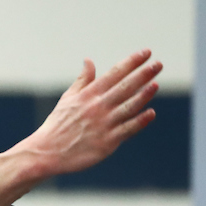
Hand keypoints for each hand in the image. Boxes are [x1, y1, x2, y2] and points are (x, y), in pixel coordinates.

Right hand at [25, 49, 162, 175]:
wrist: (47, 153)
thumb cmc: (57, 125)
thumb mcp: (68, 98)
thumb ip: (83, 80)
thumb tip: (89, 60)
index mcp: (88, 94)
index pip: (114, 73)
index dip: (132, 62)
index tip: (146, 53)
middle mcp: (97, 107)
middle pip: (125, 87)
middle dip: (143, 74)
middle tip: (158, 64)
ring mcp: (103, 124)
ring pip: (129, 106)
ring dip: (143, 95)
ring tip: (155, 84)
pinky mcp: (107, 142)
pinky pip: (127, 130)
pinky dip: (140, 121)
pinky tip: (151, 113)